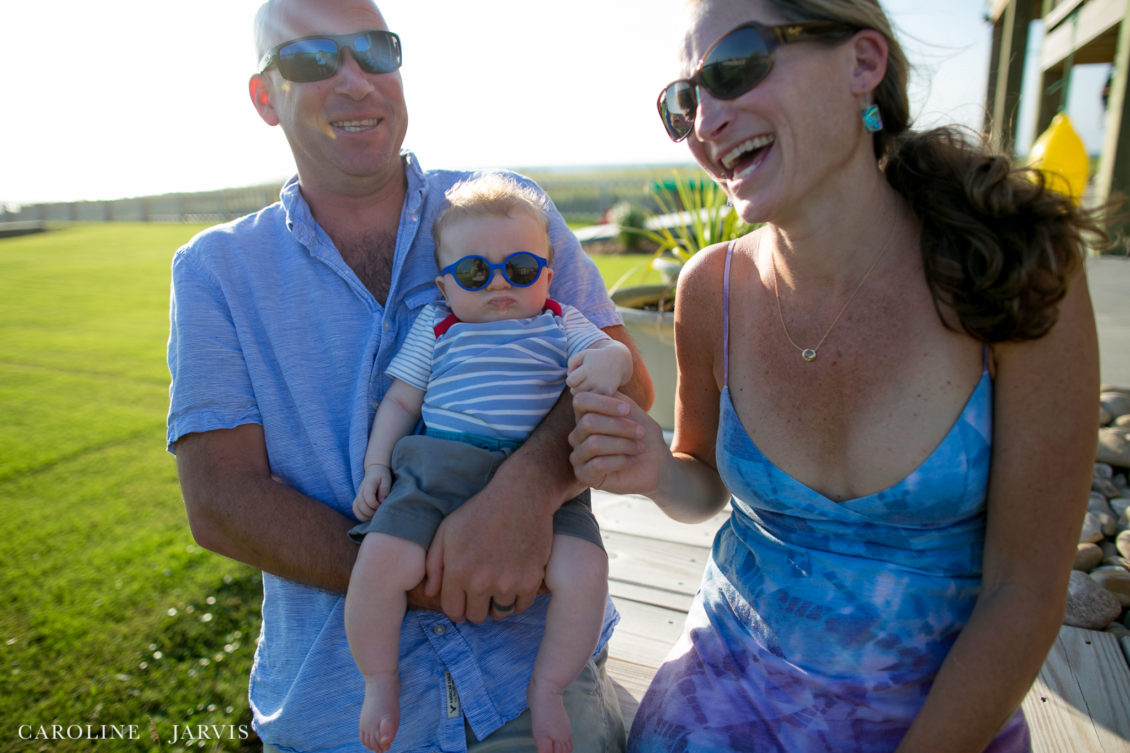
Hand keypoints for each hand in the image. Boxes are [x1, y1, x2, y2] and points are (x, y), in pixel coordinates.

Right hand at [352, 465, 390, 520]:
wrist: (375, 471)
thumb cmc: (383, 476)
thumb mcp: (387, 479)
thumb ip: (384, 489)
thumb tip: (382, 501)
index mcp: (368, 484)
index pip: (368, 497)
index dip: (375, 504)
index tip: (383, 505)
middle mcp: (361, 490)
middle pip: (361, 505)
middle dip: (371, 512)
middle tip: (380, 513)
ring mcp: (358, 496)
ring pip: (356, 510)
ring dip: (366, 516)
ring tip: (375, 516)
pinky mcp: (357, 501)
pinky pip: (355, 511)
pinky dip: (362, 517)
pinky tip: (371, 517)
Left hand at [424, 472, 553, 623]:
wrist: (521, 496)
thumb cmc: (480, 511)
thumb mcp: (447, 531)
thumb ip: (434, 564)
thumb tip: (430, 592)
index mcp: (458, 572)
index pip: (453, 611)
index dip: (456, 607)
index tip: (462, 601)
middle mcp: (481, 583)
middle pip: (476, 616)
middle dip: (475, 607)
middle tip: (481, 592)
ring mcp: (508, 583)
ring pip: (499, 614)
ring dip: (496, 604)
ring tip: (497, 587)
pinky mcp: (531, 580)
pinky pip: (521, 606)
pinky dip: (517, 599)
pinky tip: (514, 583)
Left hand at [566, 342, 631, 395]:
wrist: (619, 360)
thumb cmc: (597, 357)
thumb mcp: (583, 354)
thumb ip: (571, 361)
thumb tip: (569, 375)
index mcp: (588, 369)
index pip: (570, 381)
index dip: (571, 379)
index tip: (577, 376)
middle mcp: (595, 379)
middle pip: (576, 392)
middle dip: (577, 387)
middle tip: (583, 381)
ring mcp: (603, 388)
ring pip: (585, 398)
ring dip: (585, 393)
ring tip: (589, 386)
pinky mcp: (609, 394)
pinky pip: (594, 401)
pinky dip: (593, 397)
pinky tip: (596, 390)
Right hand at [569, 391, 664, 494]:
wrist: (656, 464)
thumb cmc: (643, 436)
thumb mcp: (633, 412)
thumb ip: (615, 398)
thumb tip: (600, 387)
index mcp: (586, 415)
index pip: (581, 401)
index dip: (604, 403)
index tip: (628, 410)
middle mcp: (578, 434)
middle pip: (588, 422)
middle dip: (620, 426)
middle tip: (641, 432)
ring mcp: (578, 455)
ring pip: (593, 444)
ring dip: (622, 444)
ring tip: (640, 447)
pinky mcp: (584, 475)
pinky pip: (597, 464)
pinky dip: (620, 460)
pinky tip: (632, 460)